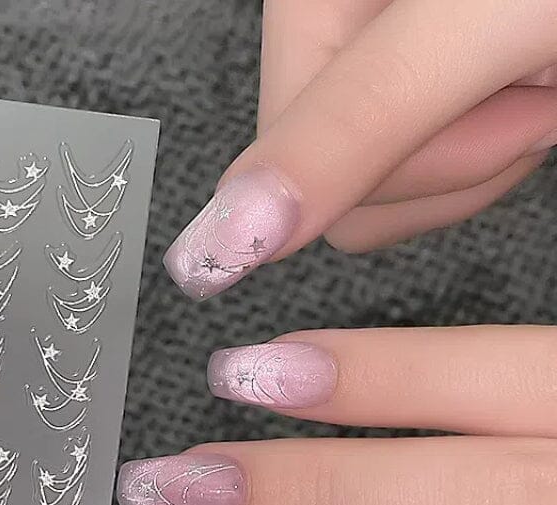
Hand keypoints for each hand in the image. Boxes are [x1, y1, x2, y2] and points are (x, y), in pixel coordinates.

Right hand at [163, 0, 556, 299]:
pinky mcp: (421, 91)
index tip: (492, 88)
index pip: (292, 174)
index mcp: (307, 11)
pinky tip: (525, 77)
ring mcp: (376, 72)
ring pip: (389, 193)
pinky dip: (497, 143)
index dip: (407, 162)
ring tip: (530, 63)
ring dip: (484, 151)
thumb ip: (348, 126)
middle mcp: (328, 46)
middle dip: (453, 156)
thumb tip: (226, 234)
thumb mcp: (471, 24)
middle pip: (338, 193)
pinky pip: (433, 175)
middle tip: (521, 73)